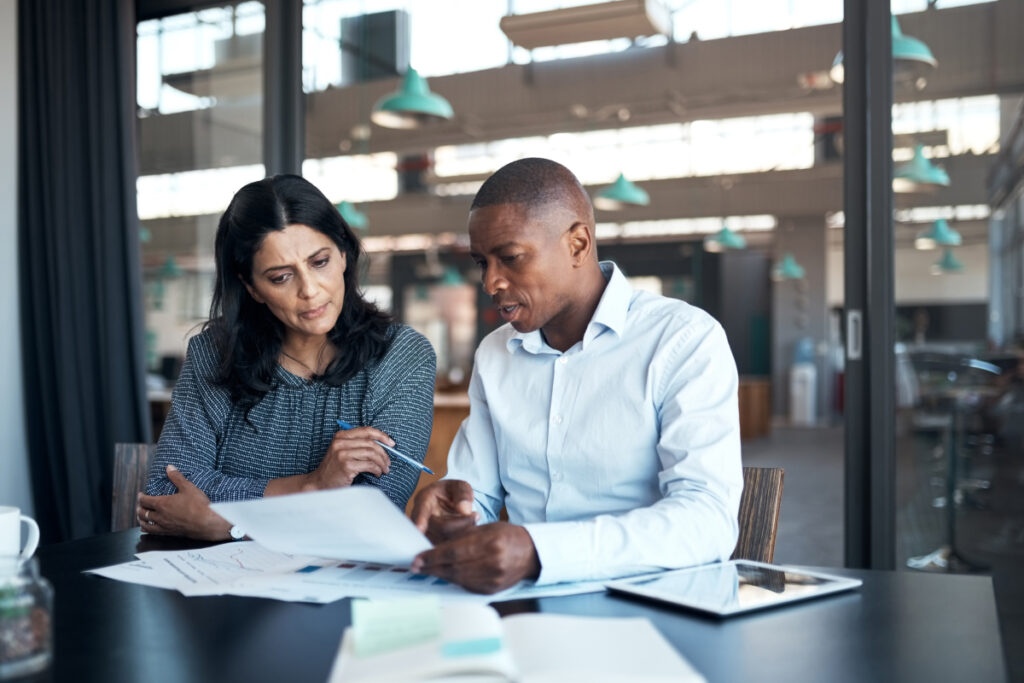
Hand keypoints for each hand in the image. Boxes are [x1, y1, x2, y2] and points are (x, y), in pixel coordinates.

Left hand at [137, 465, 230, 540]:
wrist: (206, 523)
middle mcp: (160, 516)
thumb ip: (177, 477)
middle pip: (143, 513)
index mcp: (162, 504)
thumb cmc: (198, 505)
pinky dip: (147, 530)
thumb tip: (169, 467)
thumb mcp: (188, 487)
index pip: (145, 501)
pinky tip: (147, 530)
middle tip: (138, 506)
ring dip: (141, 520)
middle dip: (139, 508)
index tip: (140, 495)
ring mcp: (164, 526)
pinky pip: (153, 532)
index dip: (141, 497)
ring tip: (139, 518)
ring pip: (146, 524)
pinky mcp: (169, 533)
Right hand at [305, 426, 392, 489]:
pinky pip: (369, 465)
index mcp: (341, 436)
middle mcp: (340, 442)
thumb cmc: (335, 469)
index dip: (382, 436)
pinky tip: (377, 474)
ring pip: (372, 454)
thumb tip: (384, 444)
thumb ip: (358, 445)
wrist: (320, 483)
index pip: (366, 430)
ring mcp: (342, 454)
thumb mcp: (343, 452)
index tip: (392, 443)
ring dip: (382, 463)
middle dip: (384, 453)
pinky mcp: (346, 465)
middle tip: (388, 463)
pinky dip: (377, 470)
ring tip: (383, 470)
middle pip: (371, 443)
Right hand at [410, 480, 478, 542]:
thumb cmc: (452, 492)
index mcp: (424, 499)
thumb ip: (463, 493)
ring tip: (473, 519)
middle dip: (463, 524)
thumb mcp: (459, 486)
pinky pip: (448, 549)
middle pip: (441, 530)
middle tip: (476, 515)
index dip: (419, 520)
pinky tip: (470, 531)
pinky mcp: (434, 546)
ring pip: (446, 542)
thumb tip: (465, 510)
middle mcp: (421, 519)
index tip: (419, 528)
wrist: (449, 504)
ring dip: (464, 534)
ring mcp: (426, 535)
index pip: (421, 511)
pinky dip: (461, 543)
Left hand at [410, 522, 539, 593]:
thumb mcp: (485, 528)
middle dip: (431, 567)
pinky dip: (453, 580)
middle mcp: (492, 562)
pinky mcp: (492, 590)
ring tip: (426, 570)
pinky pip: (466, 586)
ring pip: (458, 579)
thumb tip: (434, 544)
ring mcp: (493, 578)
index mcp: (490, 542)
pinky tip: (445, 574)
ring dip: (440, 575)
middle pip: (453, 567)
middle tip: (415, 566)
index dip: (432, 557)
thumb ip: (460, 536)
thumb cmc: (506, 536)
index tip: (417, 558)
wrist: (530, 553)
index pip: (454, 552)